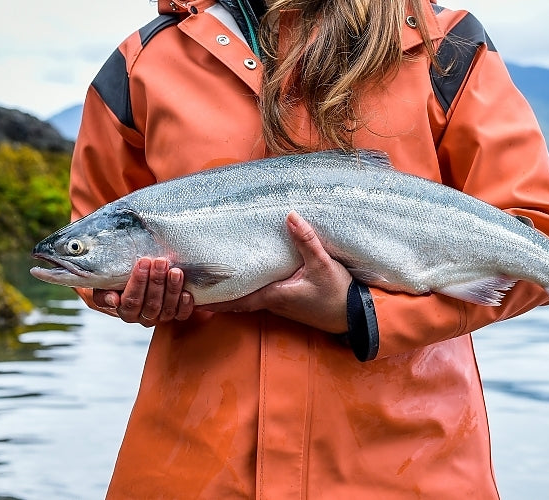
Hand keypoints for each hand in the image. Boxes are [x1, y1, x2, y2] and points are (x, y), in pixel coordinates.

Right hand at [92, 257, 194, 326]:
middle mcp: (143, 318)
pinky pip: (181, 314)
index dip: (138, 282)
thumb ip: (103, 294)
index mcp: (125, 312)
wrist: (131, 283)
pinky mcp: (176, 315)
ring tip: (175, 271)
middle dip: (156, 281)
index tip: (143, 262)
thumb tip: (113, 300)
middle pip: (151, 304)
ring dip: (172, 289)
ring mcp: (160, 317)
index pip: (131, 300)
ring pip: (167, 308)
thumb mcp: (104, 286)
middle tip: (160, 262)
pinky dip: (185, 305)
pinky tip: (187, 293)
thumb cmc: (116, 283)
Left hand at [201, 211, 351, 332]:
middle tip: (195, 285)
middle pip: (238, 299)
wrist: (355, 316)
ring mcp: (281, 304)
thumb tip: (289, 216)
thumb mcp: (323, 265)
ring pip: (248, 297)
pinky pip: (262, 295)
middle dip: (217, 294)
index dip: (214, 299)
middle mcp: (273, 302)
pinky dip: (247, 290)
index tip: (193, 297)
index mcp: (274, 295)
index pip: (237, 299)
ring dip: (231, 292)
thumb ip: (306, 241)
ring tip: (213, 280)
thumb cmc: (337, 294)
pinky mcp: (289, 302)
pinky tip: (245, 279)